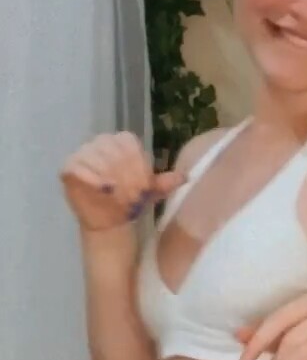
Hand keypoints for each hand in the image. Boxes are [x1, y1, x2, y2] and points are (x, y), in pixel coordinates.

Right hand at [60, 131, 187, 230]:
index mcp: (122, 141)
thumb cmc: (130, 199)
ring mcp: (84, 153)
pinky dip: (91, 178)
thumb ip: (165, 182)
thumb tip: (184, 177)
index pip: (130, 145)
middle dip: (126, 176)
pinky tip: (103, 190)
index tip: (144, 187)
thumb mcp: (152, 191)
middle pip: (114, 152)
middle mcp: (102, 142)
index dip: (138, 166)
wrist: (109, 219)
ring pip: (97, 159)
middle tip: (133, 197)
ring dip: (110, 179)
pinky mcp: (69, 167)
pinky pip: (77, 167)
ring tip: (119, 197)